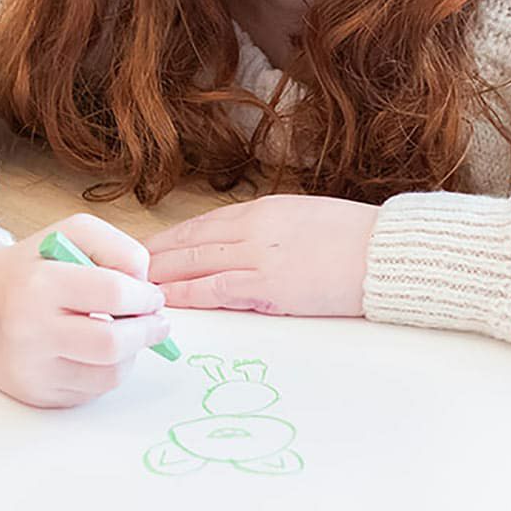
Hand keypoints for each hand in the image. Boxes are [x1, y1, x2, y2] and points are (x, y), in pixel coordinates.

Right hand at [0, 212, 170, 408]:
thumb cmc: (29, 267)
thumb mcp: (70, 234)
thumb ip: (117, 248)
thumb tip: (146, 286)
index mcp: (39, 284)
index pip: (113, 293)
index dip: (145, 296)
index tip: (152, 296)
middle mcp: (30, 331)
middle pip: (113, 344)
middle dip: (147, 332)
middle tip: (156, 322)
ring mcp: (32, 369)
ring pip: (108, 375)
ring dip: (131, 354)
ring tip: (126, 334)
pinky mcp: (36, 395)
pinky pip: (92, 392)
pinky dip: (106, 372)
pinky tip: (97, 352)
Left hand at [144, 194, 380, 317]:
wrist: (388, 252)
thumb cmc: (356, 237)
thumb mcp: (306, 217)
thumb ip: (272, 228)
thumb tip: (248, 243)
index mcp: (263, 209)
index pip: (203, 223)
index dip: (170, 238)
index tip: (146, 248)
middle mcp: (253, 227)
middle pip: (190, 242)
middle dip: (154, 257)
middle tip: (122, 269)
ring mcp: (259, 256)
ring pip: (195, 264)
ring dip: (161, 276)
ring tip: (132, 288)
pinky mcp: (269, 286)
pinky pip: (216, 289)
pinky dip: (188, 294)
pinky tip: (167, 301)